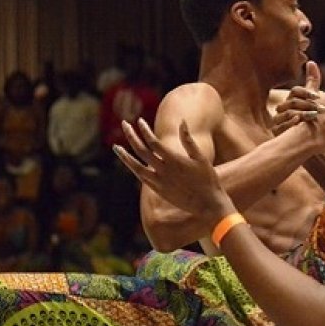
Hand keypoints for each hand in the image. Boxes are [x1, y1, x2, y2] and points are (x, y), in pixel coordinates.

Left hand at [113, 119, 232, 223]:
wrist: (208, 204)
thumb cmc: (208, 179)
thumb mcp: (201, 157)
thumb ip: (189, 140)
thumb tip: (182, 122)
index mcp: (174, 160)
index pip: (153, 142)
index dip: (145, 130)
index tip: (139, 121)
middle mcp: (164, 171)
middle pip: (142, 151)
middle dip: (131, 136)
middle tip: (124, 124)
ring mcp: (159, 182)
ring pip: (136, 167)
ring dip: (125, 156)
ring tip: (116, 147)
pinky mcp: (158, 191)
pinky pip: (142, 178)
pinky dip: (134, 169)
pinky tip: (130, 162)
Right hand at [272, 61, 324, 134]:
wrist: (299, 141)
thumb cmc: (307, 118)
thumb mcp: (311, 100)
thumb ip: (312, 82)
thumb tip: (310, 61)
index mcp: (291, 99)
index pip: (296, 91)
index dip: (306, 93)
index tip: (318, 97)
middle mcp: (283, 108)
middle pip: (293, 102)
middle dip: (309, 105)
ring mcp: (278, 120)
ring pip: (288, 113)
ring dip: (303, 114)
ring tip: (315, 117)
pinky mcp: (276, 132)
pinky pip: (280, 127)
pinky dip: (290, 124)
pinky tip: (300, 123)